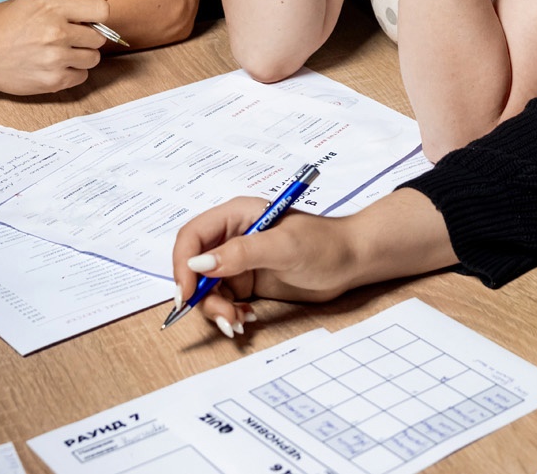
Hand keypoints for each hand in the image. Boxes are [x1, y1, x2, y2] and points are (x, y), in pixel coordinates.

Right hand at [0, 0, 113, 94]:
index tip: (87, 19)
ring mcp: (55, 59)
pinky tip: (53, 64)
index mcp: (53, 8)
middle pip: (99, 37)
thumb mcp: (37, 0)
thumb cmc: (7, 25)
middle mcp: (56, 33)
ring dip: (81, 55)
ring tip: (58, 50)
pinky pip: (82, 76)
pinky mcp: (53, 81)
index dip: (97, 15)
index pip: (101, 10)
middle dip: (87, 36)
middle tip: (66, 36)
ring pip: (93, 58)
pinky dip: (72, 71)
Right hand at [171, 197, 360, 335]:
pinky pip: (224, 300)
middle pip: (195, 266)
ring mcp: (239, 261)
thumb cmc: (325, 244)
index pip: (192, 236)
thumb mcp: (283, 247)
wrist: (353, 262)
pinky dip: (229, 313)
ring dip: (216, 309)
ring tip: (238, 322)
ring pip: (207, 289)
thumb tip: (199, 263)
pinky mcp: (248, 281)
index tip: (186, 294)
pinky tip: (246, 319)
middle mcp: (233, 236)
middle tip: (222, 316)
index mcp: (236, 215)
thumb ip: (241, 253)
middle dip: (201, 295)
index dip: (183, 264)